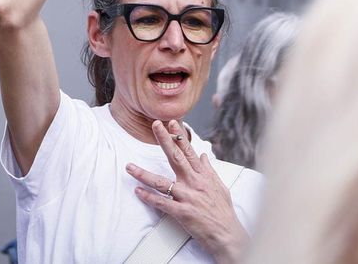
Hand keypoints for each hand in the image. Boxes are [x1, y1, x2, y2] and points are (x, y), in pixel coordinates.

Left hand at [126, 120, 247, 263]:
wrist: (227, 234)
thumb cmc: (223, 212)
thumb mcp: (220, 186)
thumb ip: (209, 170)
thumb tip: (204, 155)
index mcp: (203, 176)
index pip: (189, 151)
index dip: (180, 136)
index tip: (171, 123)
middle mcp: (194, 183)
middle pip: (176, 157)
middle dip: (164, 140)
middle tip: (155, 125)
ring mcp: (187, 197)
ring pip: (161, 182)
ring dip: (143, 174)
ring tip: (130, 167)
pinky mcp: (182, 212)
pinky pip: (161, 203)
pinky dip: (148, 198)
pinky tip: (138, 192)